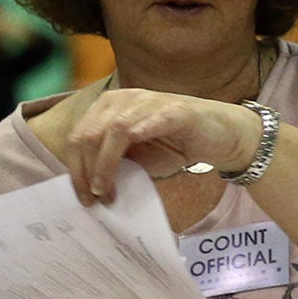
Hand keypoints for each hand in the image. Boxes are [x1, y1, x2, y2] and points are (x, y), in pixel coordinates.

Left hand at [61, 87, 259, 204]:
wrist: (222, 136)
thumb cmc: (174, 145)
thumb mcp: (136, 157)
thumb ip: (113, 164)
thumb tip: (88, 189)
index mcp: (108, 107)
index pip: (79, 136)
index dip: (75, 169)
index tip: (83, 197)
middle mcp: (123, 99)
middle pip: (88, 135)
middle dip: (86, 171)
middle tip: (95, 199)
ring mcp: (148, 102)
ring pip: (112, 131)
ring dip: (104, 166)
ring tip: (107, 192)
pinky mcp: (174, 111)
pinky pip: (148, 123)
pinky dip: (135, 138)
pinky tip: (127, 156)